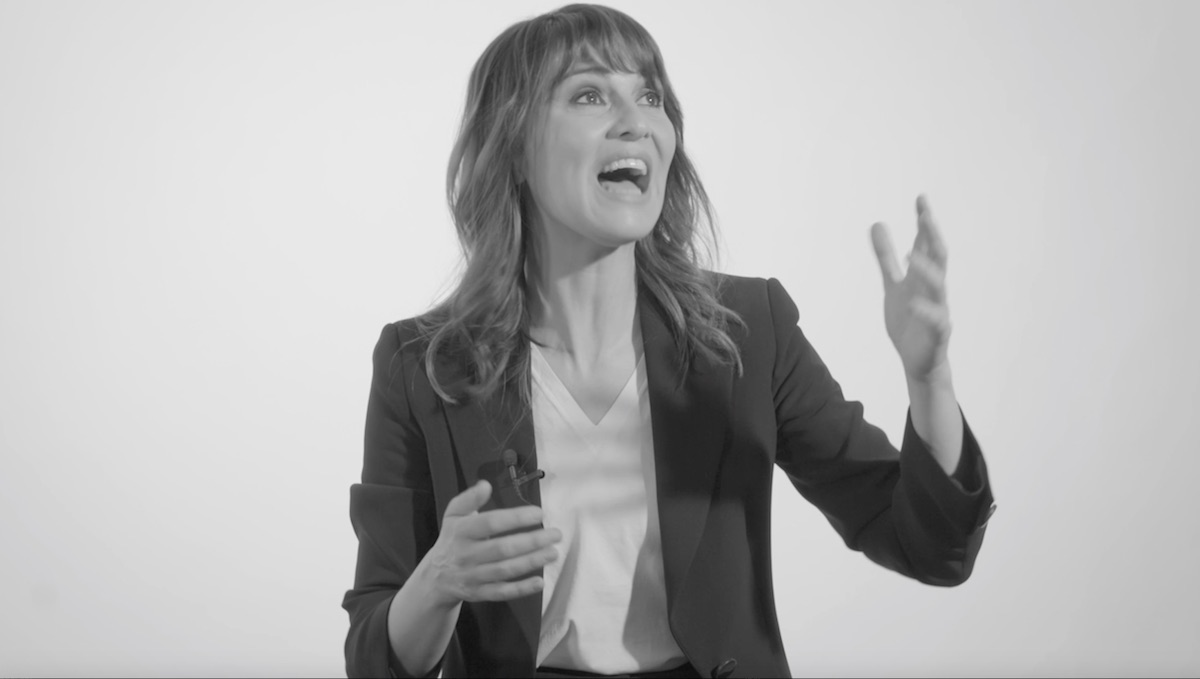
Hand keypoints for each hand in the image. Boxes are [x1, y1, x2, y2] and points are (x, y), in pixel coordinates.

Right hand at [419, 480, 560, 607]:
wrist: (436, 577)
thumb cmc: (453, 539)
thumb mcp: (454, 515)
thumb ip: (468, 499)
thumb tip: (485, 485)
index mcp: (461, 531)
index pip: (490, 523)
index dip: (515, 518)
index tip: (539, 513)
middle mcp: (466, 555)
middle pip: (502, 549)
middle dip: (532, 541)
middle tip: (555, 535)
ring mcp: (473, 576)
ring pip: (505, 570)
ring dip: (532, 562)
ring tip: (553, 553)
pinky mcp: (479, 593)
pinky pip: (502, 592)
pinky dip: (521, 589)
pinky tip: (540, 581)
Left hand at [870, 194, 951, 382]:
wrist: (918, 362)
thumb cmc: (909, 321)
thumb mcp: (893, 285)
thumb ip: (886, 257)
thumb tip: (877, 224)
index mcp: (922, 277)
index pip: (926, 244)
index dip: (924, 222)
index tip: (921, 198)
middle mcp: (933, 289)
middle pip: (938, 257)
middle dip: (932, 236)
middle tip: (926, 214)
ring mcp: (938, 310)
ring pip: (939, 286)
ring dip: (927, 270)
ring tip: (912, 256)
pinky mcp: (938, 334)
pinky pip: (935, 321)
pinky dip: (926, 311)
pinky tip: (914, 303)